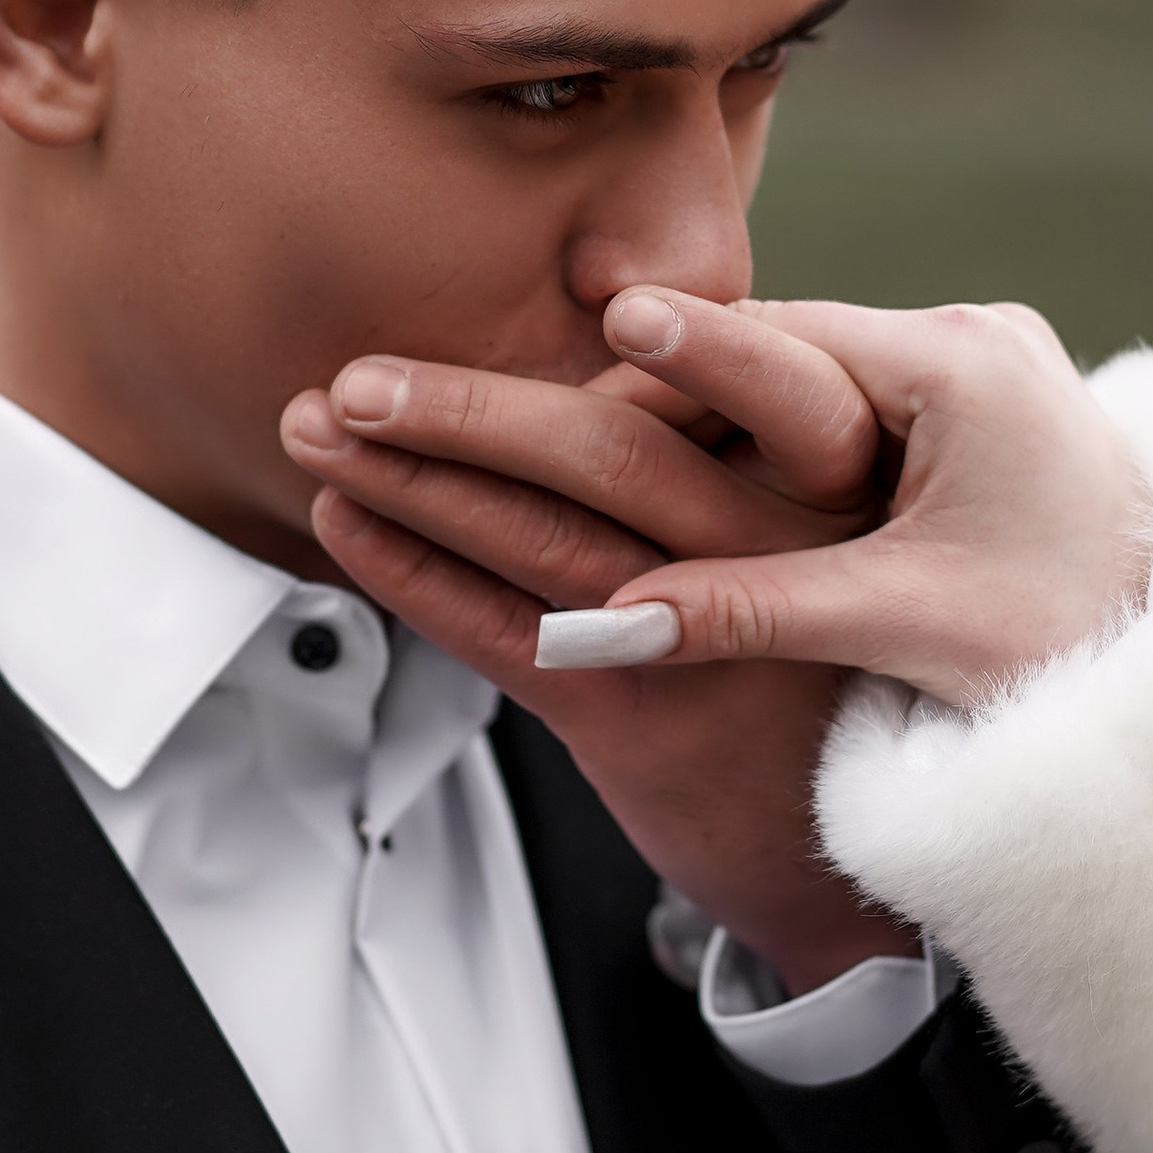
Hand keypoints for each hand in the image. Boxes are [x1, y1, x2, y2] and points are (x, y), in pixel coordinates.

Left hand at [280, 297, 910, 994]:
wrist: (833, 854)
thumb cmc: (798, 663)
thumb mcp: (817, 538)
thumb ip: (731, 448)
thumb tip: (587, 344)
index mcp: (831, 485)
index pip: (727, 385)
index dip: (627, 345)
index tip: (546, 298)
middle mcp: (778, 556)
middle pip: (607, 453)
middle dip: (465, 407)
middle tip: (356, 378)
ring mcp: (705, 643)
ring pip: (540, 535)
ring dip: (411, 477)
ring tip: (318, 433)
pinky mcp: (642, 726)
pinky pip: (505, 633)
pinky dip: (414, 572)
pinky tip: (347, 526)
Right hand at [567, 296, 1152, 697]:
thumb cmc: (1068, 646)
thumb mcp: (898, 626)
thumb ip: (745, 612)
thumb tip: (601, 631)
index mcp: (963, 363)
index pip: (776, 339)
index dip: (674, 359)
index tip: (585, 362)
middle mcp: (975, 339)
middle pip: (786, 349)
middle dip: (683, 391)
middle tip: (566, 431)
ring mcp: (983, 368)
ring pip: (814, 376)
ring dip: (729, 419)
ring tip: (619, 457)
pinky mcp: (984, 409)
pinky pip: (854, 405)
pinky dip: (784, 440)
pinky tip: (715, 479)